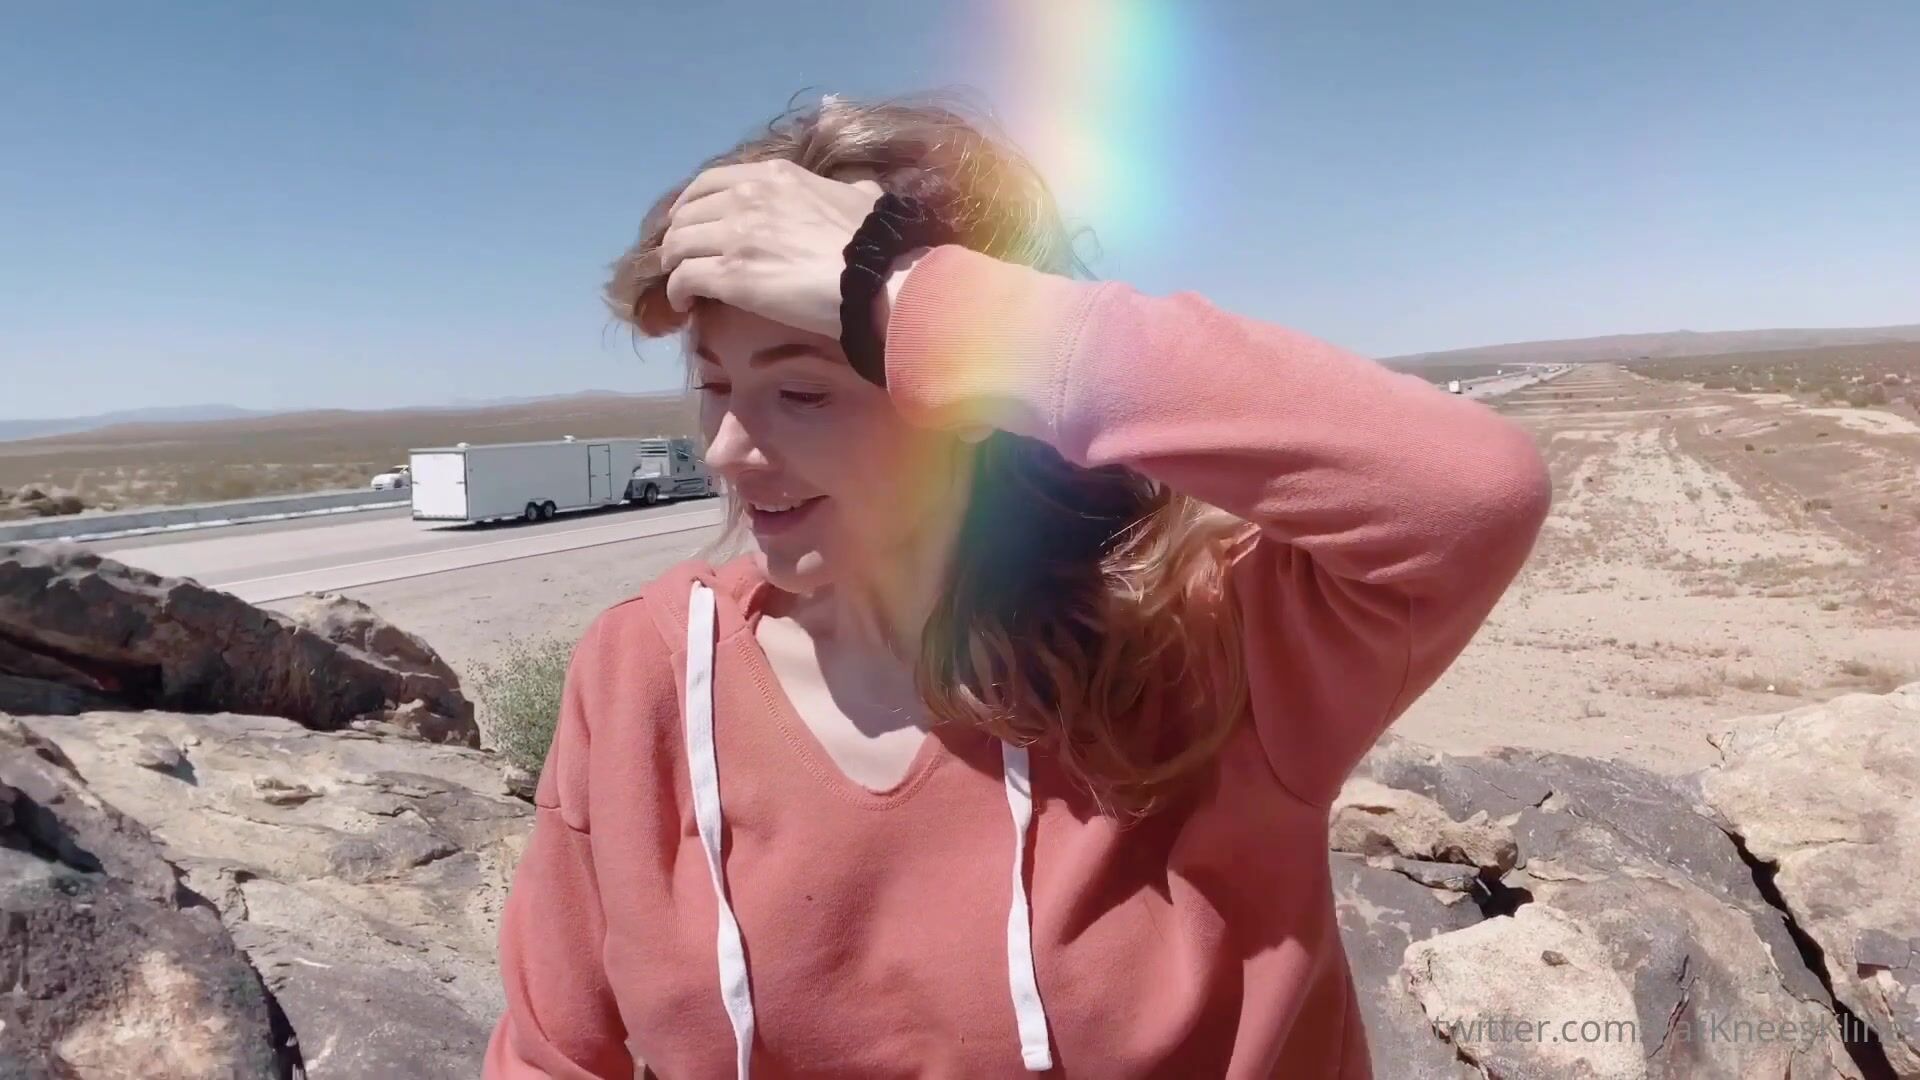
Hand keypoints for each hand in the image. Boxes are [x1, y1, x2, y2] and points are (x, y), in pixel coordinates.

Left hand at [659, 160, 881, 338]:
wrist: (876, 277)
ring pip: (678, 244)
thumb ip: (851, 191)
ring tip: (678, 280)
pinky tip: (683, 304)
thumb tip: (863, 192)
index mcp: (773, 177)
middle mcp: (746, 199)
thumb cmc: (875, 241)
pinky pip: (684, 278)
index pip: (710, 181)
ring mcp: (734, 236)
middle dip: (678, 235)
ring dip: (673, 264)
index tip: (686, 219)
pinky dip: (677, 291)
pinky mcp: (730, 275)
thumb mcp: (862, 197)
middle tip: (680, 257)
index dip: (689, 201)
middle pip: (688, 214)